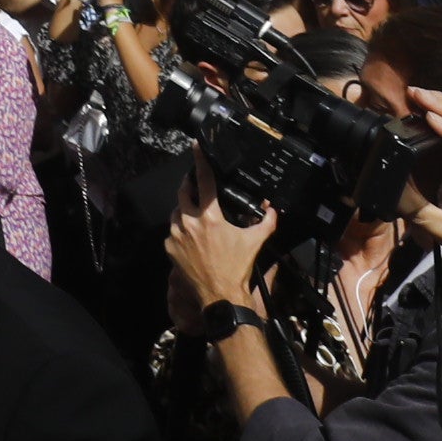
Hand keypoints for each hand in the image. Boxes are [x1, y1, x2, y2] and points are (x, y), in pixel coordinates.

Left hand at [166, 162, 279, 315]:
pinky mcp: (169, 247)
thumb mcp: (255, 242)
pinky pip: (172, 231)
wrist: (220, 295)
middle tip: (195, 183)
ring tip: (196, 214)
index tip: (195, 145)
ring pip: (176, 211)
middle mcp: (188, 222)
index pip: (203, 180)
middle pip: (183, 191)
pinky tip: (191, 236)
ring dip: (185, 209)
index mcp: (209, 216)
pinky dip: (180, 229)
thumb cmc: (237, 268)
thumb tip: (273, 208)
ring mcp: (176, 235)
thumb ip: (266, 221)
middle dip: (189, 184)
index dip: (200, 160)